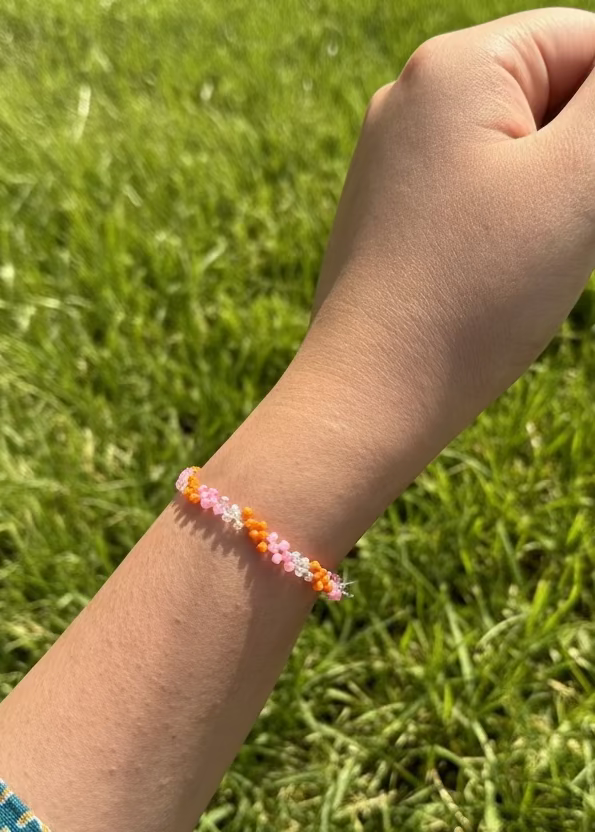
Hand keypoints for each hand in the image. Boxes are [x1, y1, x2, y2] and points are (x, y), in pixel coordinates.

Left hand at [303, 7, 594, 465]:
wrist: (370, 395)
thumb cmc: (473, 295)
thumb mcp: (576, 180)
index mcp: (456, 65)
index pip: (588, 41)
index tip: (584, 204)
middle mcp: (410, 99)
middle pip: (548, 97)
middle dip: (579, 162)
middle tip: (554, 237)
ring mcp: (391, 158)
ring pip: (515, 151)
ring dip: (548, 198)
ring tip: (521, 263)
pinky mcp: (387, 212)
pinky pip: (474, 193)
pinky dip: (506, 224)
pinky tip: (490, 276)